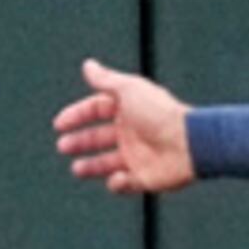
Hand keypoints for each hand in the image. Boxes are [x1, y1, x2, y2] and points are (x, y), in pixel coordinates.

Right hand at [54, 57, 193, 195]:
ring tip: (77, 169)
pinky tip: (116, 177)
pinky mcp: (146, 178)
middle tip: (63, 146)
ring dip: (90, 166)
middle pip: (99, 137)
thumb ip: (106, 80)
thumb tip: (88, 65)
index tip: (59, 124)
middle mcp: (132, 132)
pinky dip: (117, 183)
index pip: (97, 109)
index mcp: (128, 109)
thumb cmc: (159, 113)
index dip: (77, 115)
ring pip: (107, 163)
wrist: (189, 143)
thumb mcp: (129, 90)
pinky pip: (125, 183)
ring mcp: (138, 156)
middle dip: (80, 141)